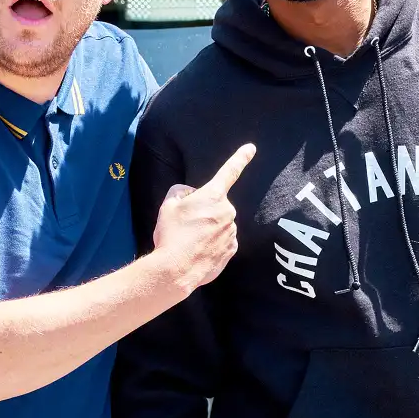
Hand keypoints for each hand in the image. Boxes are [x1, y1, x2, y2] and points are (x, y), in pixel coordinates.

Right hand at [153, 143, 256, 290]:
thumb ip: (180, 192)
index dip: (240, 158)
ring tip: (189, 240)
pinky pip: (222, 241)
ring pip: (220, 224)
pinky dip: (212, 244)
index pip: (229, 172)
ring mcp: (231, 232)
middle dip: (204, 211)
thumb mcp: (167, 206)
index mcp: (213, 196)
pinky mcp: (231, 250)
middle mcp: (227, 212)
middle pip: (216, 205)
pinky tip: (198, 251)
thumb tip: (190, 194)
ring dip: (208, 229)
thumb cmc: (171, 234)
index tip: (251, 148)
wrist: (176, 269)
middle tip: (186, 224)